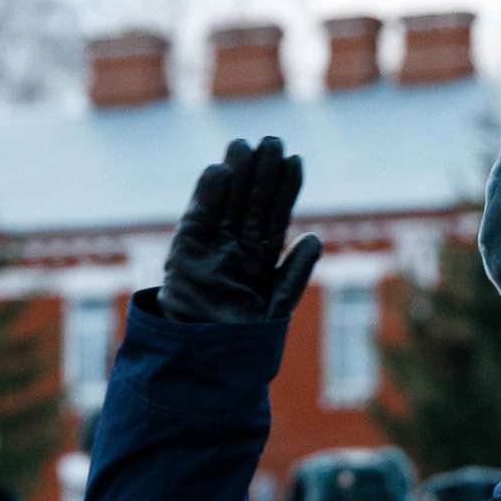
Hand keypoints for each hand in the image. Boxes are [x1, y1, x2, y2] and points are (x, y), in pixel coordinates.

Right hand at [158, 136, 323, 325]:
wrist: (205, 358)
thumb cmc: (243, 341)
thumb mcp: (276, 307)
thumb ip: (294, 274)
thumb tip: (315, 238)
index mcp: (259, 259)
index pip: (274, 216)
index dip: (285, 189)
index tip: (295, 161)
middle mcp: (235, 247)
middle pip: (251, 203)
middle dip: (262, 173)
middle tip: (272, 142)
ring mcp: (210, 246)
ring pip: (226, 203)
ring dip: (236, 174)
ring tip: (245, 146)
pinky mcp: (185, 250)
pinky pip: (198, 217)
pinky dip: (206, 195)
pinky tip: (218, 171)